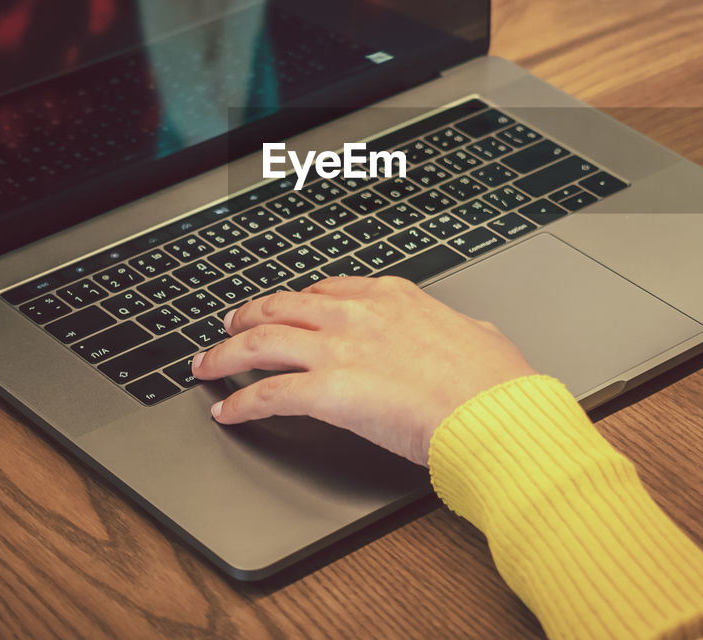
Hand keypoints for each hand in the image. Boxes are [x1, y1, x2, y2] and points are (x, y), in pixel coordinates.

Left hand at [191, 277, 537, 464]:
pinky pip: (267, 394)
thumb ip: (459, 330)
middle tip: (230, 327)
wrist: (494, 412)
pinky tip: (228, 412)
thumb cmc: (494, 382)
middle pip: (282, 306)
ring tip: (208, 365)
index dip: (296, 300)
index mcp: (394, 298)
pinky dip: (240, 403)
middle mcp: (358, 315)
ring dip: (226, 354)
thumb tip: (470, 333)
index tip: (285, 309)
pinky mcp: (327, 392)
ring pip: (260, 341)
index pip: (328, 289)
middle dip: (248, 316)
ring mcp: (339, 350)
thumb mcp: (481, 335)